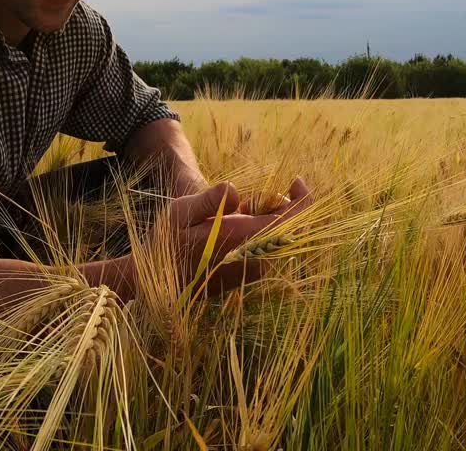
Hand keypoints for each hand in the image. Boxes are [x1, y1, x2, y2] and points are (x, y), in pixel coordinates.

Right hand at [156, 178, 314, 295]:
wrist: (162, 284)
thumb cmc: (169, 245)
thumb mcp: (180, 212)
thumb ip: (209, 200)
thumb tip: (235, 190)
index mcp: (246, 238)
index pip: (295, 219)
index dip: (303, 197)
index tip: (294, 180)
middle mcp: (258, 257)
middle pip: (291, 225)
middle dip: (277, 205)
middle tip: (247, 200)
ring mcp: (257, 267)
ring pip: (279, 235)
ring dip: (265, 218)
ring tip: (233, 215)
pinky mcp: (252, 273)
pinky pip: (268, 246)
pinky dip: (258, 231)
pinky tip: (232, 229)